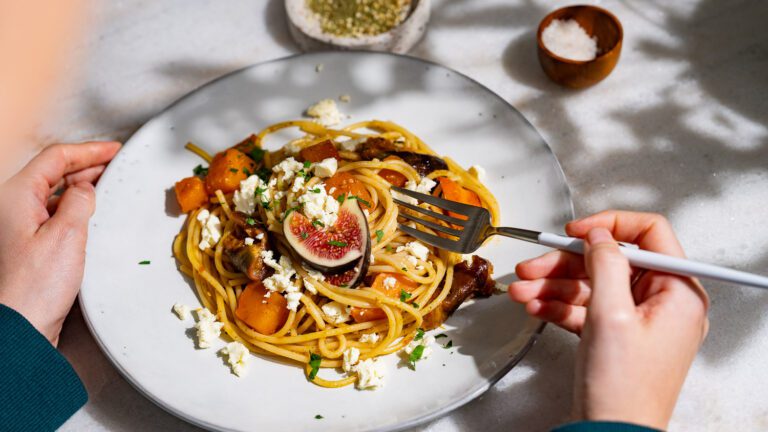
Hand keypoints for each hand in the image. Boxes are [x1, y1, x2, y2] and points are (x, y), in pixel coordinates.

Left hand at [0, 142, 120, 345]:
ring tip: (109, 187)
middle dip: (86, 166)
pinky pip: (53, 215)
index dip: (88, 150)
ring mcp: (18, 226)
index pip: (55, 158)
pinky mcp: (27, 245)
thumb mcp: (67, 235)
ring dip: (81, 188)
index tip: (113, 148)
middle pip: (52, 173)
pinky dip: (75, 209)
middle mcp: (12, 207)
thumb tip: (86, 189)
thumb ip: (79, 202)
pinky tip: (92, 216)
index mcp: (16, 196)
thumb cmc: (34, 287)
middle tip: (116, 165)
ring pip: (53, 194)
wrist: (18, 328)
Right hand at [508, 211, 708, 428]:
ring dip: (554, 286)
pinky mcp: (617, 335)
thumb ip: (606, 264)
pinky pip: (587, 308)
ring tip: (523, 290)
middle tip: (533, 265)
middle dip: (566, 264)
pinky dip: (560, 306)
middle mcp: (662, 302)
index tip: (577, 231)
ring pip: (593, 285)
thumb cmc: (624, 389)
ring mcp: (638, 320)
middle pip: (610, 261)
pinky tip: (536, 306)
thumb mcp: (611, 315)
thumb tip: (599, 234)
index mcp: (678, 291)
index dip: (609, 226)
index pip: (649, 234)